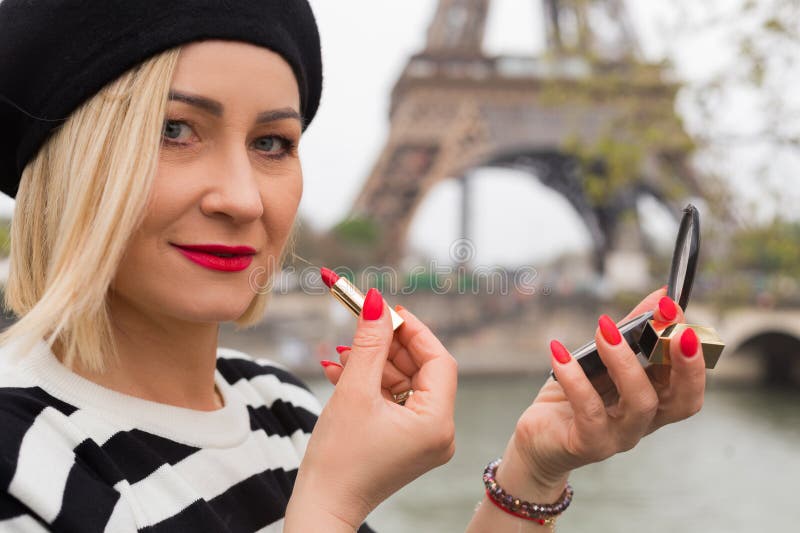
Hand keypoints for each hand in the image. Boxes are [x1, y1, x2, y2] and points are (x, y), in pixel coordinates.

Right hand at [285, 290, 457, 530]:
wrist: (322, 507)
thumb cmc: (338, 457)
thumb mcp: (354, 390)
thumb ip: (369, 343)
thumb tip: (376, 302)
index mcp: (437, 422)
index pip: (438, 359)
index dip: (413, 330)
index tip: (387, 310)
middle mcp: (439, 432)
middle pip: (421, 370)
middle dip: (388, 346)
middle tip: (361, 323)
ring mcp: (423, 440)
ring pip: (404, 384)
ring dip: (373, 364)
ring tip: (340, 352)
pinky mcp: (406, 443)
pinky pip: (394, 402)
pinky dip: (371, 385)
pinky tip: (340, 371)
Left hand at [507, 286, 705, 494]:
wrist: (538, 438)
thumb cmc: (574, 394)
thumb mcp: (601, 358)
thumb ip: (630, 330)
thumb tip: (660, 296)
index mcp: (655, 400)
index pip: (688, 378)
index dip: (688, 345)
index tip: (671, 306)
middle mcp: (645, 421)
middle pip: (683, 400)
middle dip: (684, 362)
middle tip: (672, 324)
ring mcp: (620, 436)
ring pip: (640, 403)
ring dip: (626, 362)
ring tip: (605, 329)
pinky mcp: (589, 444)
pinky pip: (589, 411)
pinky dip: (576, 378)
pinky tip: (559, 353)